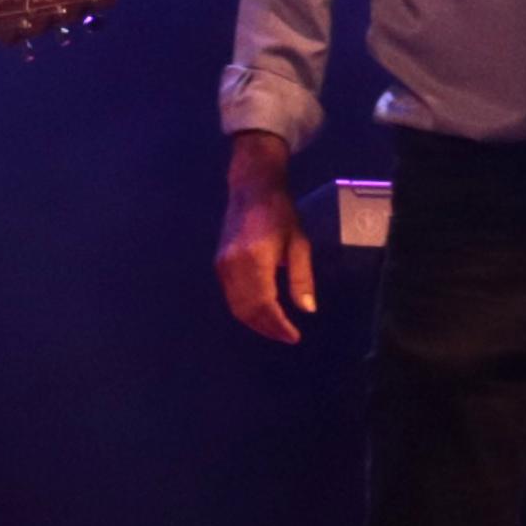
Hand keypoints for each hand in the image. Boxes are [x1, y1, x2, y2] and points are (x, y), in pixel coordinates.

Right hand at [218, 169, 319, 344]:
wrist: (251, 189)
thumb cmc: (281, 213)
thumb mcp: (299, 244)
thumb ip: (301, 278)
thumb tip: (307, 310)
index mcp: (255, 260)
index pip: (264, 304)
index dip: (278, 325)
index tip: (294, 336)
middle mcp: (233, 266)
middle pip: (247, 310)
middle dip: (267, 328)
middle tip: (287, 336)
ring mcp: (222, 266)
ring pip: (236, 307)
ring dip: (255, 322)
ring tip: (276, 329)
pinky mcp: (219, 264)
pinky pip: (230, 296)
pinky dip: (245, 310)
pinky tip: (262, 312)